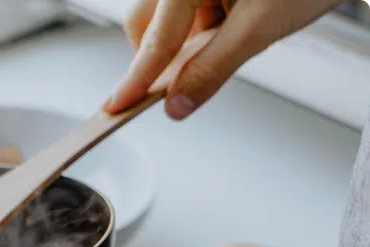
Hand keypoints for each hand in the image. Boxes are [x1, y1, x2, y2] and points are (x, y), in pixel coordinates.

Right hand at [104, 0, 340, 118]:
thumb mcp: (260, 27)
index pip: (154, 41)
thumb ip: (213, 68)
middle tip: (184, 77)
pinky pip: (189, 11)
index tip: (115, 106)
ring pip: (168, 20)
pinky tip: (238, 20)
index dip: (135, 80)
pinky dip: (206, 27)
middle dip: (162, 55)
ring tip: (236, 31)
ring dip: (190, 40)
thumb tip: (178, 103)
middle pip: (146, 24)